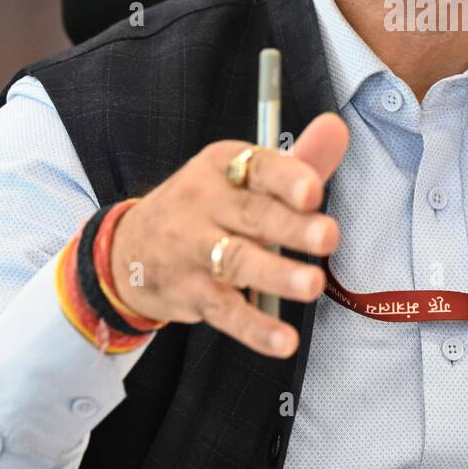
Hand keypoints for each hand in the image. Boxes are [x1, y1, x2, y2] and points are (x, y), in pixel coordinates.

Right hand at [108, 112, 349, 358]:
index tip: (314, 190)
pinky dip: (255, 328)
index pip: (257, 167)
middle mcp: (204, 203)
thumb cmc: (209, 204)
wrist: (129, 246)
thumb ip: (300, 160)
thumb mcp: (244, 175)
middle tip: (328, 236)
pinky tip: (284, 341)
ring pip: (237, 261)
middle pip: (251, 214)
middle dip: (291, 226)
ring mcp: (193, 249)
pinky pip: (225, 311)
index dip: (286, 177)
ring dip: (276, 274)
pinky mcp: (190, 292)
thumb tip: (338, 127)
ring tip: (312, 284)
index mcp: (223, 166)